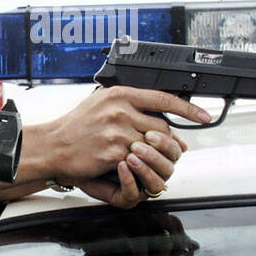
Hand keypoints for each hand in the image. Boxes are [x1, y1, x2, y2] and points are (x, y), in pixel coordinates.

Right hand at [41, 86, 208, 207]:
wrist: (52, 146)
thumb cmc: (74, 126)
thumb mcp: (100, 103)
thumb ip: (128, 103)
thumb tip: (157, 111)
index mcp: (118, 94)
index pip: (163, 98)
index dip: (187, 109)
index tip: (203, 115)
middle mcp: (119, 110)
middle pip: (161, 125)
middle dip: (165, 139)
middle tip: (163, 146)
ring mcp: (118, 131)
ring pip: (152, 143)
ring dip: (152, 152)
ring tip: (143, 155)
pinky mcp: (114, 151)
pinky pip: (138, 158)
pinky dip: (137, 162)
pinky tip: (128, 161)